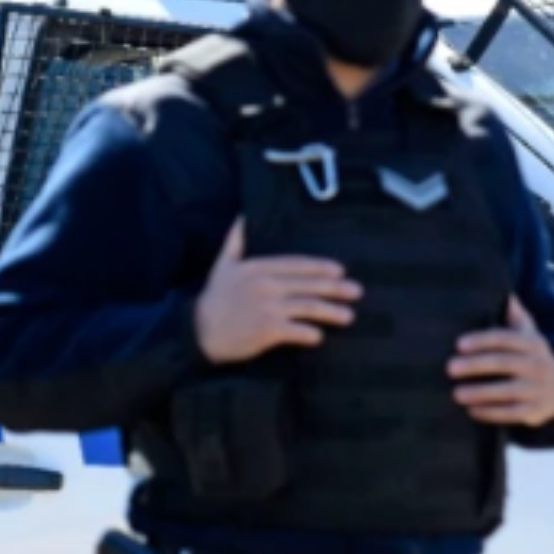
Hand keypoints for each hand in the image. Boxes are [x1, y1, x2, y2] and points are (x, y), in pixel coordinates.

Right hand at [194, 219, 362, 364]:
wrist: (197, 331)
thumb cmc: (213, 298)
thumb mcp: (222, 265)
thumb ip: (235, 240)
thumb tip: (242, 216)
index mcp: (257, 268)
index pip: (296, 264)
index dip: (320, 267)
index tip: (340, 270)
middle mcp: (265, 286)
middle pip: (308, 285)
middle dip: (335, 288)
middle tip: (356, 291)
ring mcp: (268, 308)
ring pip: (308, 307)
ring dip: (332, 312)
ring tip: (348, 316)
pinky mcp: (268, 330)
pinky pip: (297, 331)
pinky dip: (310, 334)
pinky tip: (318, 336)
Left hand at [449, 297, 553, 427]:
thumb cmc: (531, 356)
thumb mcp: (528, 334)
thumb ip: (515, 315)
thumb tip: (505, 292)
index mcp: (533, 343)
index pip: (506, 338)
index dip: (483, 340)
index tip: (459, 344)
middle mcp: (538, 365)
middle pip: (505, 363)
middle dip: (476, 365)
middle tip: (449, 368)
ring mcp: (538, 389)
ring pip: (508, 391)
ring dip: (481, 393)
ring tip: (456, 394)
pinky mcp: (535, 411)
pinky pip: (512, 414)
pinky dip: (491, 413)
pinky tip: (470, 411)